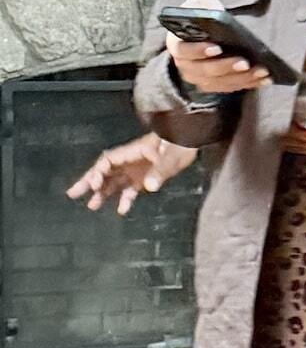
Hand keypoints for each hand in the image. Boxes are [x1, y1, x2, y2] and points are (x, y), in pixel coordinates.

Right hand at [68, 134, 198, 215]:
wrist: (191, 137)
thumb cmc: (182, 141)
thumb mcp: (173, 155)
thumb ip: (161, 170)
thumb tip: (149, 186)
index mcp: (133, 151)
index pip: (108, 161)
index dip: (98, 172)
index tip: (94, 185)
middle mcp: (131, 160)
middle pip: (105, 170)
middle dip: (88, 181)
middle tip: (72, 194)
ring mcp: (137, 168)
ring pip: (115, 181)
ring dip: (103, 192)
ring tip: (91, 206)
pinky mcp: (145, 176)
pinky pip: (131, 188)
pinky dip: (125, 198)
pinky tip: (122, 210)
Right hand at [166, 0, 269, 95]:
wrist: (201, 36)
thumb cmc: (200, 19)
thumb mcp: (198, 6)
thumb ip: (201, 5)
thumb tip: (212, 10)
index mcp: (177, 45)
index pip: (184, 50)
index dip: (199, 50)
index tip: (217, 48)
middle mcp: (186, 66)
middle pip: (206, 70)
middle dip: (227, 67)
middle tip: (245, 63)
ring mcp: (200, 79)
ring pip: (221, 82)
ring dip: (243, 78)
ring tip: (262, 71)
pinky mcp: (215, 86)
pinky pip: (231, 87)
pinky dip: (249, 83)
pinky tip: (264, 79)